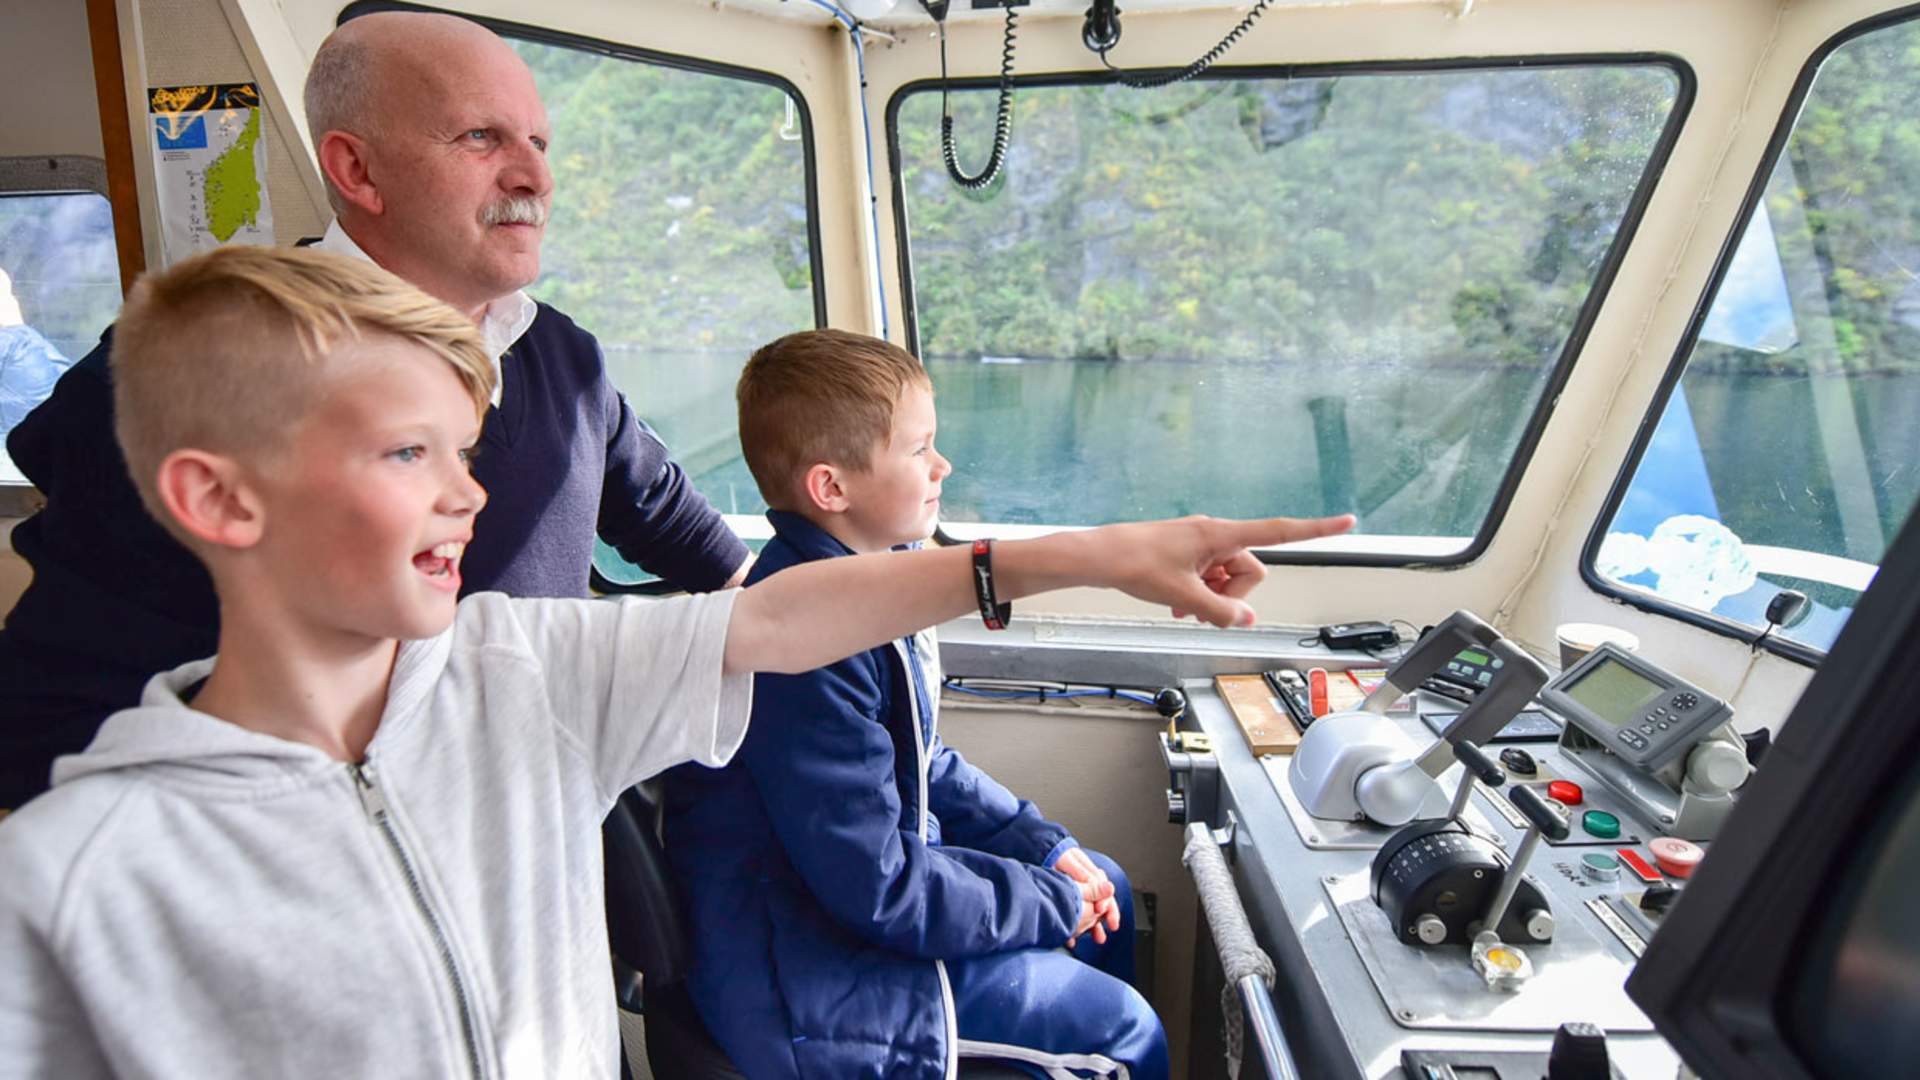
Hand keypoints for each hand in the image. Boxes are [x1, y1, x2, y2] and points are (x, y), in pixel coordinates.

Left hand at [1056, 847, 1121, 949]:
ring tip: (1096, 939)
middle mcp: (1088, 885)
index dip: (1105, 902)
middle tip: (1106, 932)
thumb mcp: (1068, 861)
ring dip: (1094, 926)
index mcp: (1091, 875)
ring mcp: (1080, 893)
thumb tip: (1106, 886)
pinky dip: (1076, 927)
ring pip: (1091, 912)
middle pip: (1102, 903)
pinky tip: (1073, 938)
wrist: (1040, 851)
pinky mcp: (1069, 901)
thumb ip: (1083, 874)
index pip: (1105, 891)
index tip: (1100, 911)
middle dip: (1106, 919)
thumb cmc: (1055, 854)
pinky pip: (1077, 916)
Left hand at [1099, 515, 1355, 627]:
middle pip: (1250, 568)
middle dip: (1234, 594)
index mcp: (1221, 535)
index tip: (1348, 520)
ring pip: (1228, 576)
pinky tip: (1177, 605)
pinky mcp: (1187, 551)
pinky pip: (1209, 575)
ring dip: (1213, 597)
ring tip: (1183, 608)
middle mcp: (1215, 534)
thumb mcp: (1183, 597)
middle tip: (1203, 609)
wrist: (1101, 557)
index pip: (1280, 531)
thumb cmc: (1137, 565)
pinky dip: (1200, 592)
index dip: (1317, 529)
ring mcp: (1200, 543)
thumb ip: (1220, 611)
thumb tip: (1245, 618)